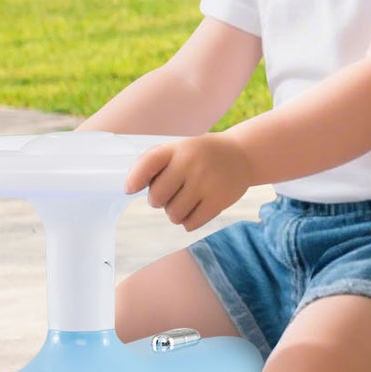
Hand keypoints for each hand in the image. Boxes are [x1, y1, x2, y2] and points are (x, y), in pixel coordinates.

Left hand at [125, 133, 253, 230]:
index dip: (135, 179)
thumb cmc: (200, 155)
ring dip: (175, 213)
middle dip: (159, 201)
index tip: (129, 190)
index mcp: (177, 148)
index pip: (148, 163)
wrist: (241, 155)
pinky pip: (191, 224)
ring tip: (185, 200)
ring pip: (174, 215)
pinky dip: (189, 221)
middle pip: (157, 198)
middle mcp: (191, 163)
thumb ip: (155, 163)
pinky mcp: (219, 200)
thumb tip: (129, 188)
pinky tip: (196, 208)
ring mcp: (206, 182)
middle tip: (170, 194)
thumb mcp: (179, 148)